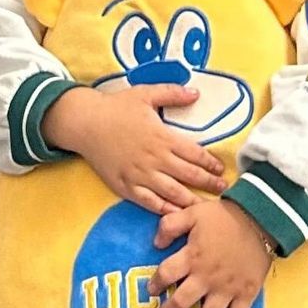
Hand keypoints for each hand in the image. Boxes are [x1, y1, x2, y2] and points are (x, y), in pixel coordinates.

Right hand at [40, 84, 227, 213]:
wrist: (84, 123)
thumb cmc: (115, 107)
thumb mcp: (145, 94)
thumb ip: (172, 93)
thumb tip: (196, 93)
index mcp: (163, 137)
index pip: (195, 155)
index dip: (211, 164)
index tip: (220, 169)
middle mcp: (154, 159)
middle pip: (189, 176)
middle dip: (209, 184)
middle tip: (222, 189)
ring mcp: (140, 175)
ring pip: (172, 194)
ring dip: (192, 201)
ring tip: (205, 207)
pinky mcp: (125, 186)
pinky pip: (149, 203)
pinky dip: (164, 210)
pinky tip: (175, 214)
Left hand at [145, 200, 273, 307]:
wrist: (260, 219)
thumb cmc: (224, 216)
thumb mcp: (192, 212)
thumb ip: (170, 225)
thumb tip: (155, 244)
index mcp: (192, 257)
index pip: (166, 274)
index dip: (156, 283)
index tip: (151, 291)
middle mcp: (206, 277)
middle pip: (182, 302)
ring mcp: (227, 288)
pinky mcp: (246, 293)